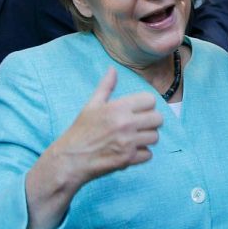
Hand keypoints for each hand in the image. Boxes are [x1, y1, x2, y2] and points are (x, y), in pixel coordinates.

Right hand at [48, 68, 161, 184]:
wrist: (69, 159)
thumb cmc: (80, 131)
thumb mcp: (91, 105)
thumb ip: (106, 86)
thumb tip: (113, 69)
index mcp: (118, 108)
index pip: (150, 100)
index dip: (146, 105)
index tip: (139, 111)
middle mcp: (125, 124)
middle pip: (158, 118)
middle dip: (150, 122)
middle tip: (139, 125)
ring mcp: (128, 142)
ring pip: (155, 137)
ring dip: (147, 138)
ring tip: (134, 139)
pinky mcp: (128, 159)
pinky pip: (149, 154)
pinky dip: (141, 155)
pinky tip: (129, 151)